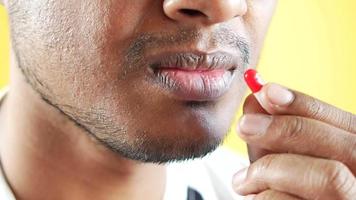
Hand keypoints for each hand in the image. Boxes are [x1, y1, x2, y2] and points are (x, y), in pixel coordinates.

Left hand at [232, 83, 355, 199]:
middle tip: (243, 125)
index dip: (305, 104)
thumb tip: (257, 98)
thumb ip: (278, 132)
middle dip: (286, 129)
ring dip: (274, 169)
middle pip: (342, 147)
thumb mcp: (287, 159)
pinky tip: (253, 197)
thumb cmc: (290, 192)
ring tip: (241, 179)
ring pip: (329, 176)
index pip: (346, 123)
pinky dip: (268, 197)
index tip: (265, 92)